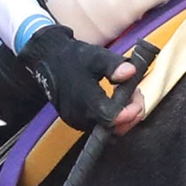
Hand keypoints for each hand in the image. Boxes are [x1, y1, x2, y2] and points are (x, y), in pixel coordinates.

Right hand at [17, 19, 143, 133]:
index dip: (129, 112)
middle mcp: (80, 117)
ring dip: (123, 116)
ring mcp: (78, 122)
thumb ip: (114, 65)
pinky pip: (100, 126)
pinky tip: (116, 100)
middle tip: (136, 92)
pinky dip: (112, 116)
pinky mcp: (76, 122)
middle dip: (131, 113)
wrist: (48, 61)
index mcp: (85, 102)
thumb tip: (131, 72)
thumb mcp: (96, 56)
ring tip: (127, 94)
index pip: (111, 118)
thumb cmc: (73, 58)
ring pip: (108, 129)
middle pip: (114, 128)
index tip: (137, 96)